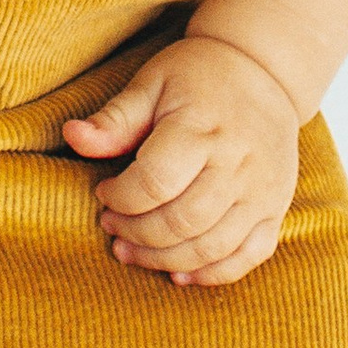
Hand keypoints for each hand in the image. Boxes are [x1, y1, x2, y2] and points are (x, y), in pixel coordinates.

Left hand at [64, 35, 300, 288]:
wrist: (264, 73)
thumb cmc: (197, 77)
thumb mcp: (151, 84)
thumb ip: (114, 119)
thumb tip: (72, 136)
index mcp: (202, 129)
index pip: (155, 182)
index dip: (120, 198)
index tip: (103, 192)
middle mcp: (238, 163)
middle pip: (181, 221)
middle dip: (136, 234)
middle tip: (112, 227)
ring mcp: (263, 191)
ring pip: (211, 247)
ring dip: (164, 260)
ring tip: (131, 251)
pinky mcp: (276, 209)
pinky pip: (248, 256)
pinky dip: (212, 274)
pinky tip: (179, 274)